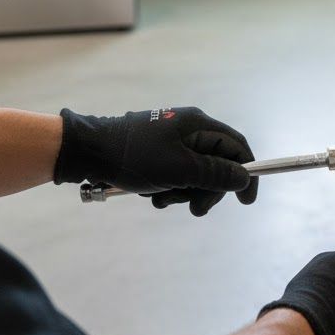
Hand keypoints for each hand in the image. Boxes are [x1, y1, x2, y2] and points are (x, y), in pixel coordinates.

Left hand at [54, 107, 257, 215]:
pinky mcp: (156, 151)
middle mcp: (189, 128)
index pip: (237, 146)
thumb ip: (215, 174)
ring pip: (194, 172)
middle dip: (207, 190)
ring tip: (161, 199)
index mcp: (198, 124)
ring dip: (183, 191)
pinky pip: (175, 173)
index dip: (246, 173)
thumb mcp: (180, 170)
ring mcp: (172, 139)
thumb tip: (243, 177)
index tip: (246, 202)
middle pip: (216, 163)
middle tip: (195, 209)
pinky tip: (151, 193)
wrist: (88, 151)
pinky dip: (168, 187)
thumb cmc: (135, 158)